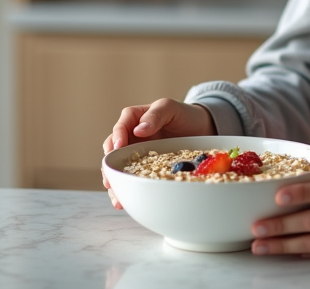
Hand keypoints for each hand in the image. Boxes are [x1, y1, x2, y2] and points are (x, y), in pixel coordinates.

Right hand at [101, 98, 215, 208]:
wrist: (201, 129)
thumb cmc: (184, 114)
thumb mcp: (170, 108)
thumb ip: (155, 115)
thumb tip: (138, 130)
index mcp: (134, 118)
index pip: (120, 127)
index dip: (116, 137)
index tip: (118, 147)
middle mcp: (131, 136)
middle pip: (113, 150)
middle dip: (109, 165)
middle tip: (110, 179)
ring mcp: (136, 153)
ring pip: (118, 167)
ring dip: (115, 182)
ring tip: (117, 198)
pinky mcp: (145, 167)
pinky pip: (132, 177)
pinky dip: (127, 189)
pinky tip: (125, 202)